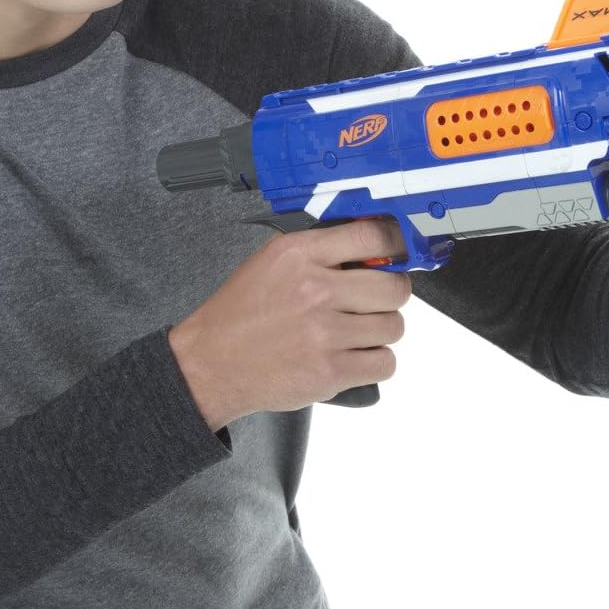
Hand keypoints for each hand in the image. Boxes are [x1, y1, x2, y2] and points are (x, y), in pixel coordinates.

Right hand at [168, 218, 412, 429]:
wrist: (211, 363)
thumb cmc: (241, 314)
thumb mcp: (272, 262)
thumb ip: (320, 252)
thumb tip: (374, 250)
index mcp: (299, 254)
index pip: (372, 237)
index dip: (395, 245)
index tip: (397, 254)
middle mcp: (314, 289)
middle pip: (394, 287)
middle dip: (390, 295)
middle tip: (375, 301)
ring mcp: (324, 333)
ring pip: (394, 326)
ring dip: (381, 331)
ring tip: (356, 332)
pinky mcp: (329, 371)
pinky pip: (385, 363)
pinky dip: (376, 362)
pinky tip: (355, 356)